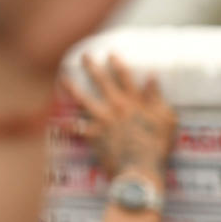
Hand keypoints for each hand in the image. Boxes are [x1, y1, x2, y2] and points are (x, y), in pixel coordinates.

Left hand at [62, 54, 175, 181]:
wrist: (140, 168)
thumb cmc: (157, 145)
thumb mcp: (166, 119)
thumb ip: (157, 98)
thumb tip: (151, 76)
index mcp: (135, 102)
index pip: (125, 77)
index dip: (117, 64)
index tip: (110, 53)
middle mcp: (116, 107)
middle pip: (102, 82)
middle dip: (92, 67)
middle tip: (84, 56)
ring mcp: (102, 120)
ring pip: (83, 99)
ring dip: (72, 88)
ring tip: (63, 79)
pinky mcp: (92, 135)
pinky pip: (74, 128)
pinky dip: (65, 124)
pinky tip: (54, 120)